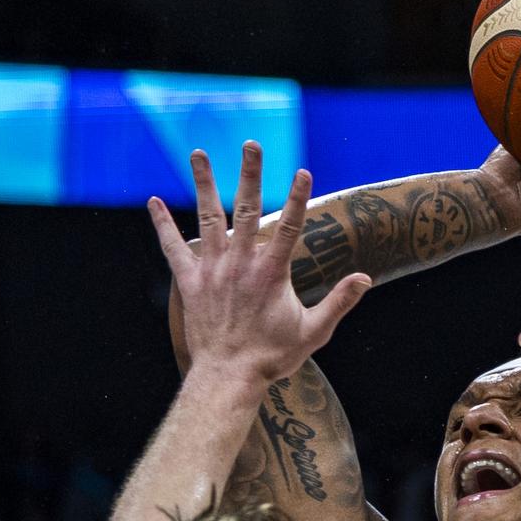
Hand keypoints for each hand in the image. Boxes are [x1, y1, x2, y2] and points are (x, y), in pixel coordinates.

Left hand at [148, 141, 370, 391]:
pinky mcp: (190, 282)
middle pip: (248, 208)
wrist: (228, 376)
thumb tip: (366, 278)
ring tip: (200, 153)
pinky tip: (154, 202)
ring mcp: (213, 269)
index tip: (304, 171)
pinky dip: (163, 224)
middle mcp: (241, 263)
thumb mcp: (314, 331)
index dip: (299, 197)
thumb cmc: (272, 356)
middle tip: (251, 144)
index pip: (291, 225)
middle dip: (251, 173)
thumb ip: (340, 301)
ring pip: (208, 217)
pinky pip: (173, 247)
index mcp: (272, 272)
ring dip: (205, 183)